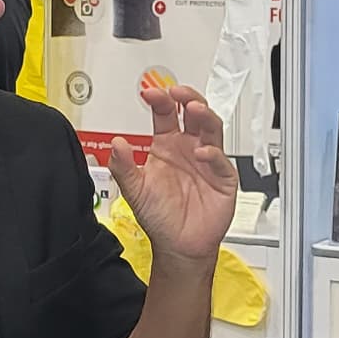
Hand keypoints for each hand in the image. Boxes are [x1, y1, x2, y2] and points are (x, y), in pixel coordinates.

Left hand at [109, 79, 236, 263]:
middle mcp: (189, 148)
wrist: (179, 245)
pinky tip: (202, 152)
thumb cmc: (160, 216)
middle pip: (194, 113)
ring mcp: (208, 161)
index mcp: (167, 145)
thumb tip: (116, 144)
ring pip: (212, 128)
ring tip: (194, 108)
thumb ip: (123, 167)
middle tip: (177, 92)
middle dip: (188, 97)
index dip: (160, 100)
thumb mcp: (135, 191)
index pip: (166, 114)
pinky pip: (221, 161)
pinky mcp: (223, 178)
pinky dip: (213, 154)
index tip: (149, 93)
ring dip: (205, 115)